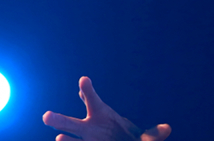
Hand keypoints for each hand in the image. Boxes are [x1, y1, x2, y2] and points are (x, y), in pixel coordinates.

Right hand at [42, 76, 170, 140]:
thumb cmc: (127, 136)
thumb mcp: (144, 137)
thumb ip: (153, 134)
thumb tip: (168, 129)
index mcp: (102, 114)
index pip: (93, 101)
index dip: (88, 91)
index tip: (84, 80)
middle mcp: (90, 126)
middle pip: (73, 122)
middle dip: (60, 119)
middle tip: (45, 115)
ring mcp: (86, 139)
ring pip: (71, 136)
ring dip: (62, 137)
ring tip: (57, 137)